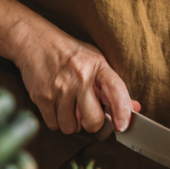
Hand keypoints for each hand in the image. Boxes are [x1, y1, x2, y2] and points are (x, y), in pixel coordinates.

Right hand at [14, 24, 139, 134]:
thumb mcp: (95, 61)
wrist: (34, 40)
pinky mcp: (41, 97)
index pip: (116, 91)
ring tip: (69, 105)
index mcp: (97, 66)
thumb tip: (134, 109)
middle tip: (88, 114)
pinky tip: (56, 104)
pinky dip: (56, 120)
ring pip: (71, 128)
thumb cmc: (69, 53)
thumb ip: (112, 87)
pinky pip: (54, 125)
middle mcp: (80, 77)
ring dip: (72, 123)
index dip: (122, 112)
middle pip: (93, 121)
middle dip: (92, 123)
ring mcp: (59, 88)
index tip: (123, 126)